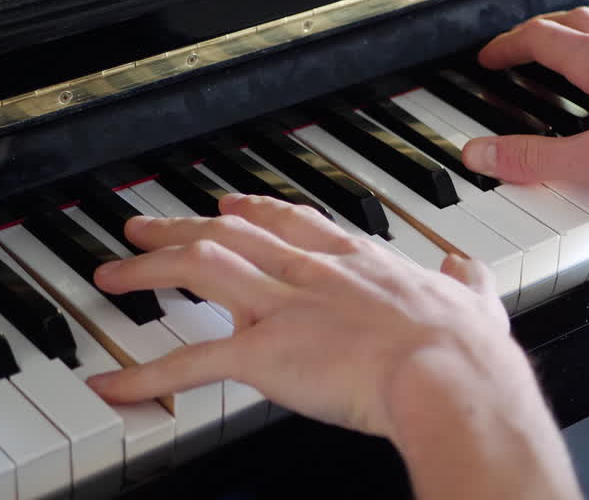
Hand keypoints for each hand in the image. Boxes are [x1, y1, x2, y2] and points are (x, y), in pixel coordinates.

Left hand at [90, 194, 582, 498]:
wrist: (449, 374)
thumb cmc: (465, 348)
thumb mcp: (475, 302)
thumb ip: (466, 282)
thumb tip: (468, 269)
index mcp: (359, 260)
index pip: (293, 221)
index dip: (254, 211)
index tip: (228, 206)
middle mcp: (312, 272)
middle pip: (231, 234)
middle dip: (180, 228)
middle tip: (144, 226)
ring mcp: (284, 307)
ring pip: (200, 271)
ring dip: (149, 270)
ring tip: (113, 273)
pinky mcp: (265, 353)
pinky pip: (191, 361)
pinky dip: (145, 374)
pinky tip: (113, 383)